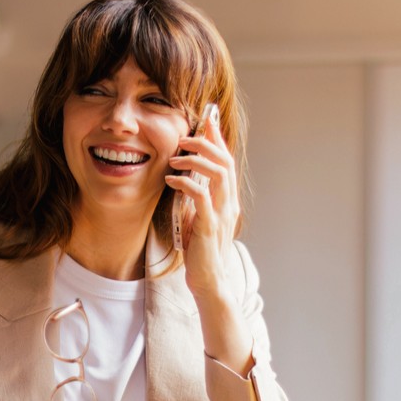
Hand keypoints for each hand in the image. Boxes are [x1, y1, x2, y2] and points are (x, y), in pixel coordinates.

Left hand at [166, 105, 240, 300]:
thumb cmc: (201, 250)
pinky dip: (187, 183)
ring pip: (219, 174)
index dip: (218, 139)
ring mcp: (222, 214)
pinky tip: (171, 180)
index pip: (227, 161)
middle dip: (206, 143)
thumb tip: (184, 179)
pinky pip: (202, 197)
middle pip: (225, 161)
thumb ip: (196, 199)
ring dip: (196, 161)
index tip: (207, 120)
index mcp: (227, 199)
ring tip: (174, 158)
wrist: (208, 280)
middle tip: (184, 137)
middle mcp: (229, 203)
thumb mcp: (198, 217)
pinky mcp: (210, 226)